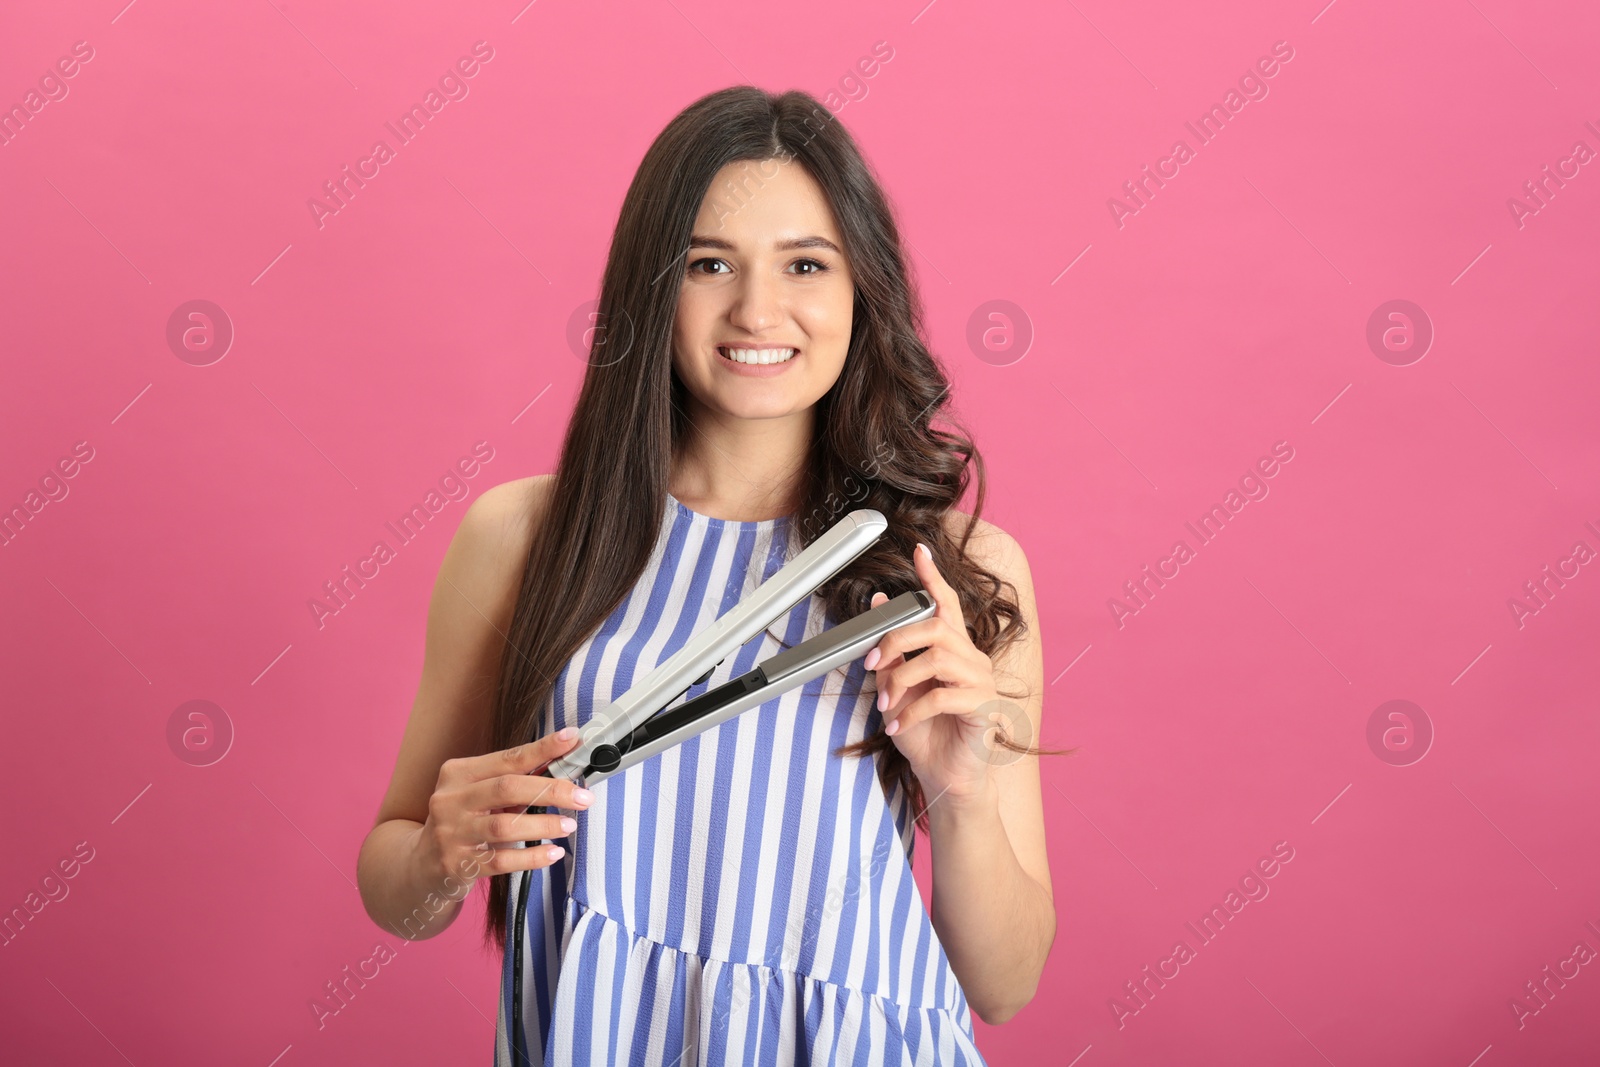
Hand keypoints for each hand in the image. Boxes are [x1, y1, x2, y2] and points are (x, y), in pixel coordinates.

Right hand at [416, 728, 595, 892]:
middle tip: (582, 797)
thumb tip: (561, 766)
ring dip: (543, 825)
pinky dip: (531, 857)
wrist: (420, 865)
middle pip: (507, 788)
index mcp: (458, 773)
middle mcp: (450, 800)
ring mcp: (451, 833)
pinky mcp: (456, 865)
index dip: (542, 749)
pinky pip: (501, 860)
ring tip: (568, 826)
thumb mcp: (477, 794)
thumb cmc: (461, 822)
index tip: (572, 740)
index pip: (507, 758)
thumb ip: (511, 780)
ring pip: (504, 825)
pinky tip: (552, 853)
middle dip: (551, 790)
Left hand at [863, 542, 1007, 806]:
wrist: (944, 777)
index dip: (933, 576)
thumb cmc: (924, 734)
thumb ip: (890, 653)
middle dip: (896, 639)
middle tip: (872, 662)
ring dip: (901, 679)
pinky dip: (911, 710)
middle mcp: (971, 659)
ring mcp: (982, 681)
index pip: (946, 603)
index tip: (920, 551)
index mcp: (953, 649)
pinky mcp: (983, 706)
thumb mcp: (896, 689)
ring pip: (937, 657)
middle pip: (935, 626)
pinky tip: (897, 727)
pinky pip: (942, 695)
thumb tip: (876, 607)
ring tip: (884, 705)